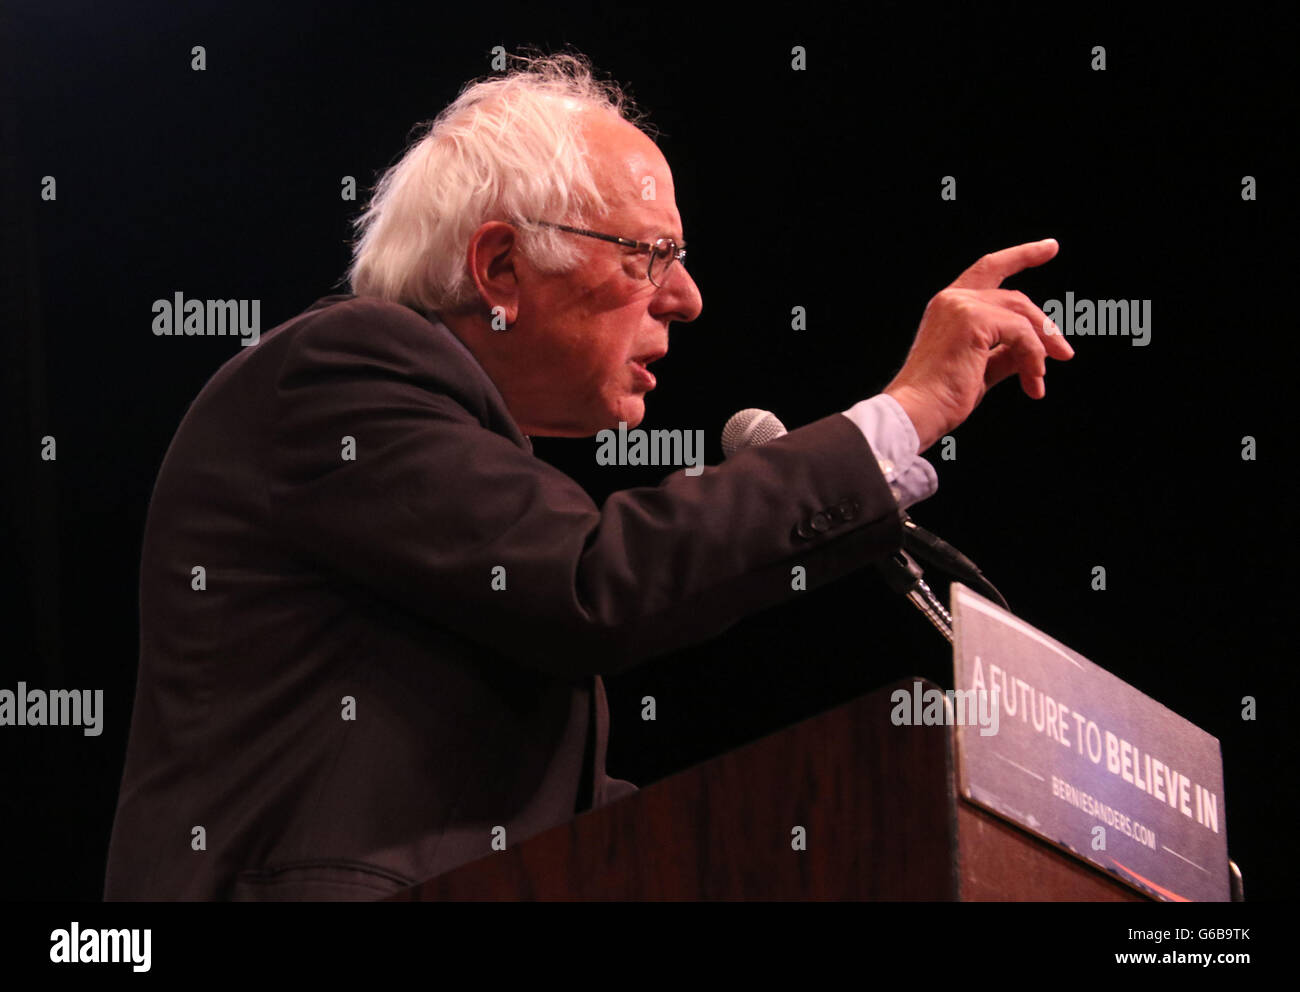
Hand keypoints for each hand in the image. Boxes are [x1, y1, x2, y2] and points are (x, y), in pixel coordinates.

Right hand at [883, 239, 1073, 452]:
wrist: (917, 412)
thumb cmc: (941, 398)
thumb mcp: (981, 369)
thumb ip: (1006, 353)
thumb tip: (1038, 350)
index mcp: (949, 306)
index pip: (990, 269)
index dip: (1022, 255)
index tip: (1050, 247)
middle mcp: (953, 299)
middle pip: (1015, 298)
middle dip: (1044, 327)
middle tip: (1064, 354)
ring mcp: (962, 306)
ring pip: (1021, 315)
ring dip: (1040, 347)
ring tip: (1039, 380)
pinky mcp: (973, 320)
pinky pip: (1021, 332)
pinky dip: (1033, 357)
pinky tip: (1032, 381)